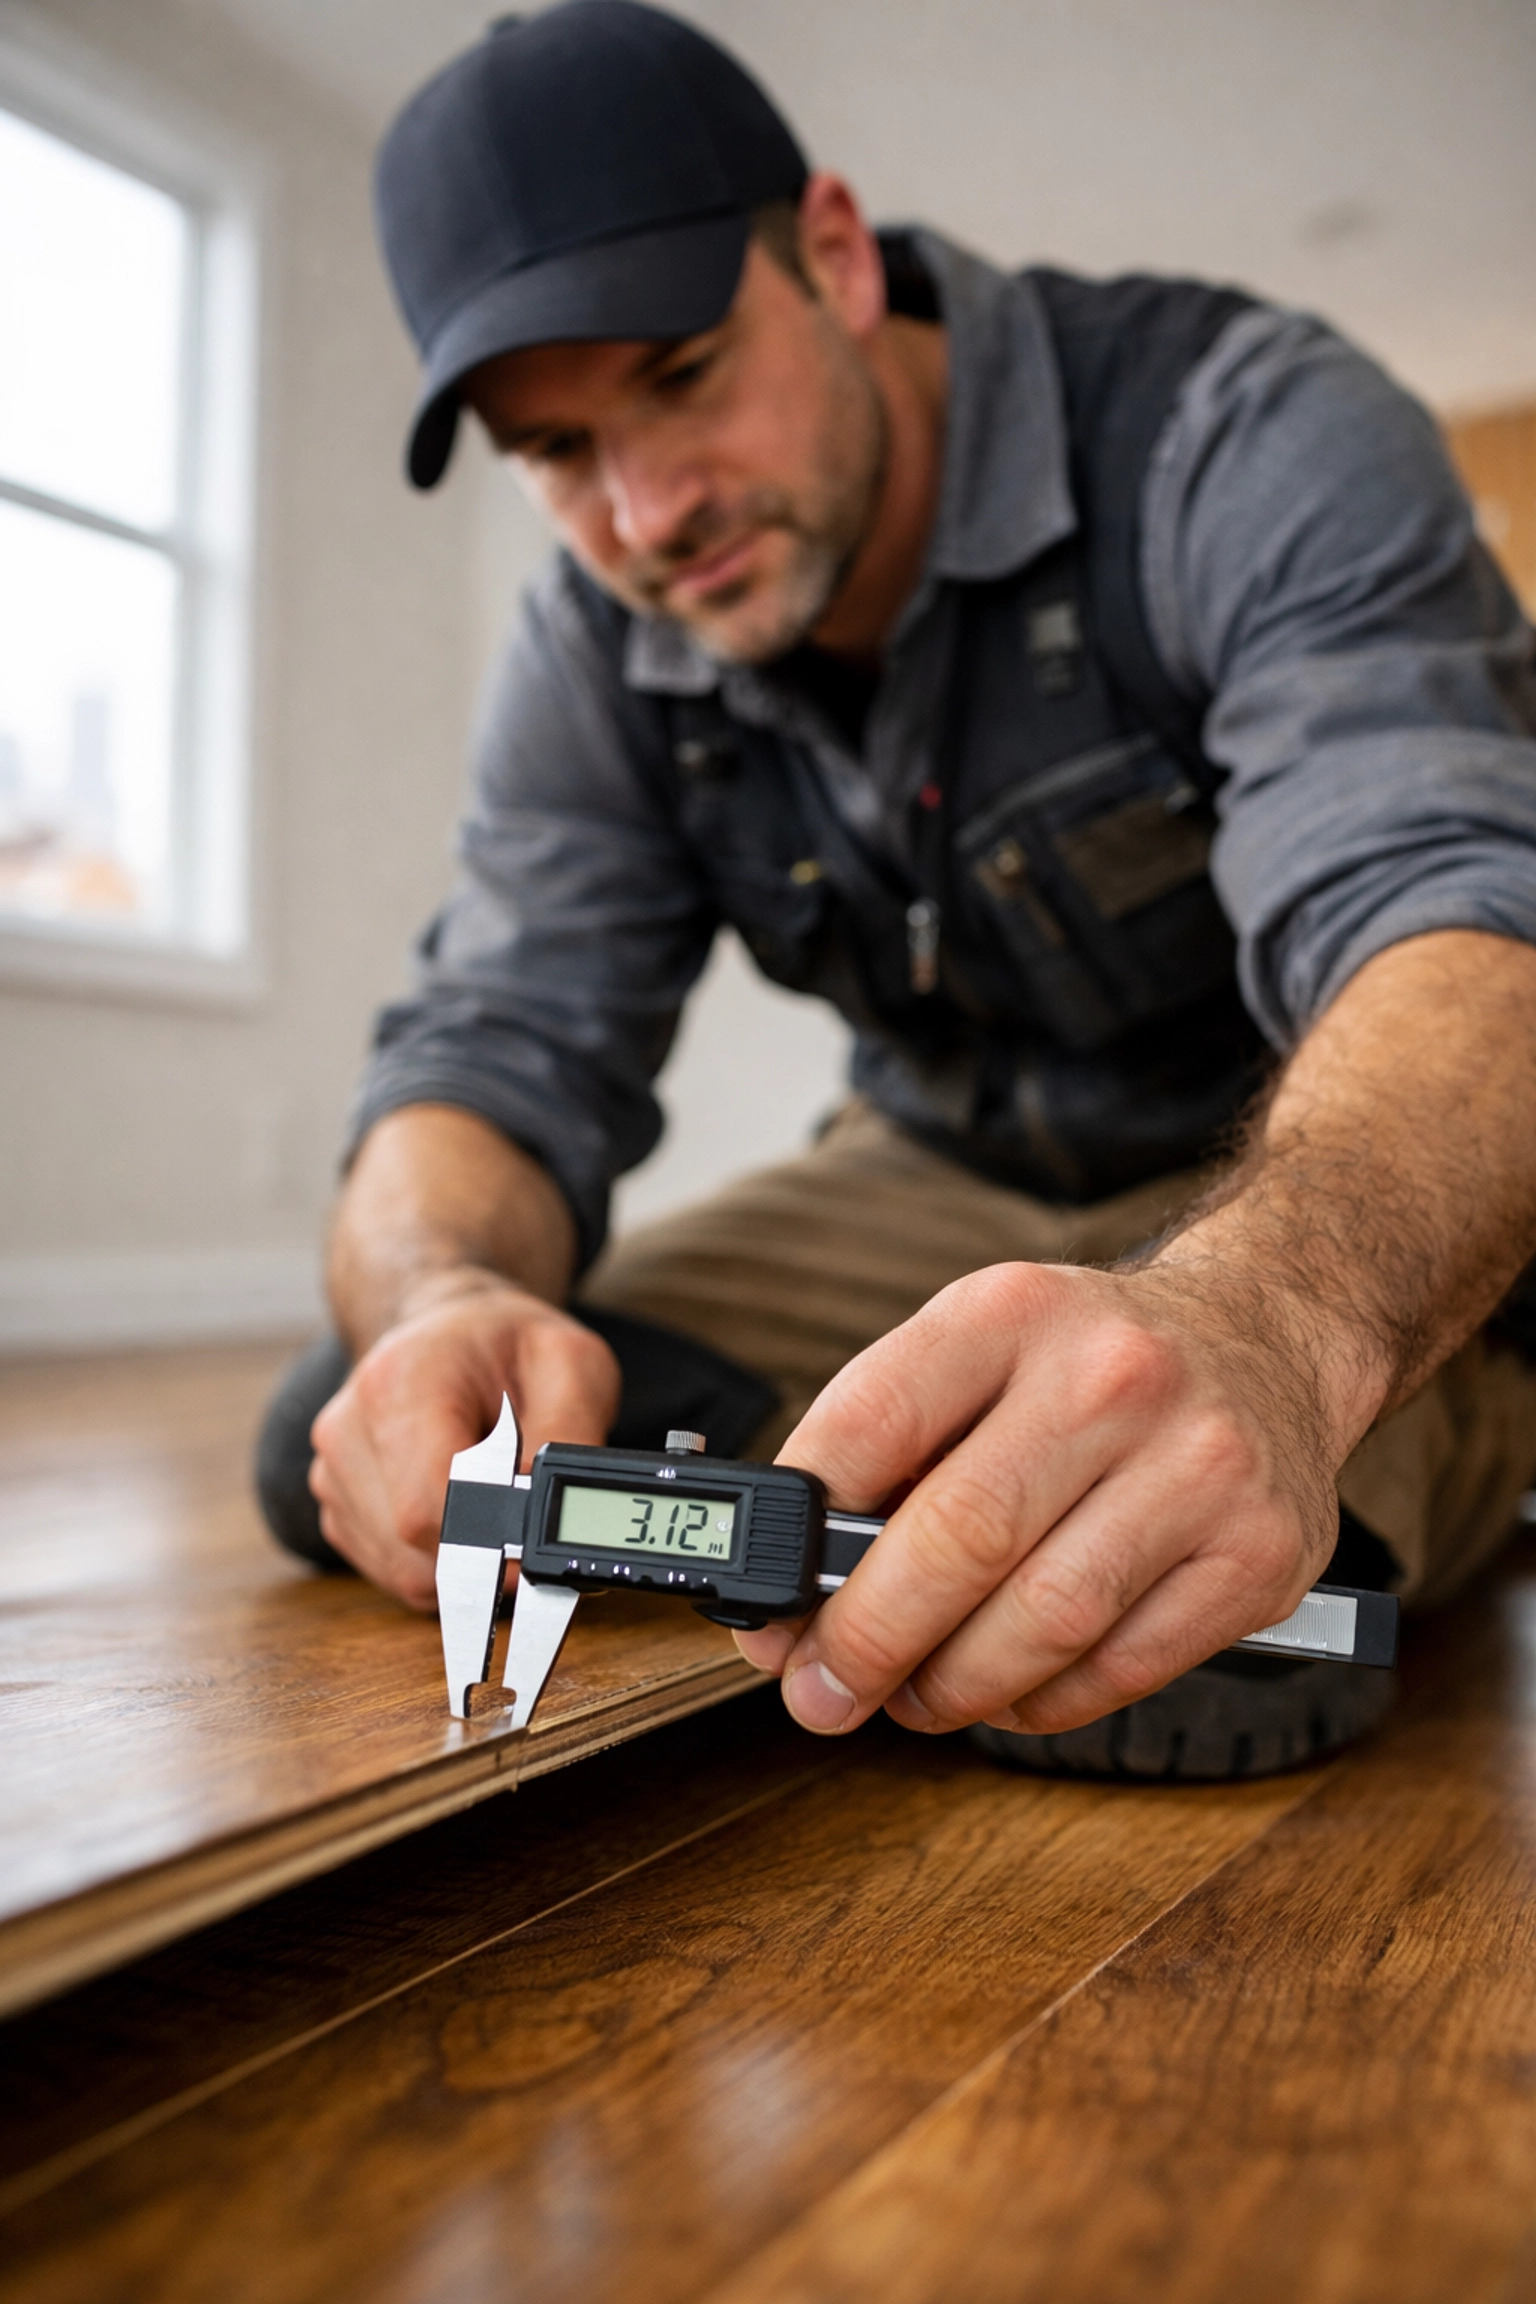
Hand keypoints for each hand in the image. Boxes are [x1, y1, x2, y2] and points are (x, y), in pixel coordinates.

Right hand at [308, 1277, 619, 1608]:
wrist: (453, 1329)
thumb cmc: (511, 1346)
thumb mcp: (571, 1364)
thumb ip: (568, 1439)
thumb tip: (550, 1522)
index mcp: (400, 1383)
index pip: (428, 1504)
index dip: (489, 1541)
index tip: (533, 1544)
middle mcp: (349, 1429)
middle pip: (414, 1546)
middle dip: (483, 1550)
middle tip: (522, 1512)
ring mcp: (332, 1472)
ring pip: (405, 1570)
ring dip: (463, 1559)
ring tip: (488, 1496)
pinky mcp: (335, 1507)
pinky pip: (393, 1570)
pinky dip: (438, 1559)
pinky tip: (460, 1510)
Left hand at [734, 1260, 1351, 1736]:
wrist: (1269, 1339)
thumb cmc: (1094, 1364)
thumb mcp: (985, 1349)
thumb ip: (893, 1449)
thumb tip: (793, 1596)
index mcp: (1014, 1311)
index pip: (872, 1422)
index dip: (799, 1531)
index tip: (769, 1604)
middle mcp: (1113, 1376)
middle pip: (959, 1538)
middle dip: (867, 1639)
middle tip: (822, 1691)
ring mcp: (1199, 1465)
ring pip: (1042, 1621)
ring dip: (952, 1687)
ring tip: (914, 1697)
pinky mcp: (1258, 1553)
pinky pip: (1120, 1667)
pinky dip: (1043, 1702)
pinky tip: (1011, 1691)